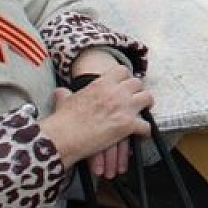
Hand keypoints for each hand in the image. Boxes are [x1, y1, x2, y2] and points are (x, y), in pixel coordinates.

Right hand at [69, 50, 137, 177]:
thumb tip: (60, 92)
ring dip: (146, 105)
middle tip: (134, 99)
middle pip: (138, 83)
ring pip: (148, 98)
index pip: (122, 71)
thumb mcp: (64, 100)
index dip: (125, 78)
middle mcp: (117, 92)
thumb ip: (65, 94)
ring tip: (143, 111)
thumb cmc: (63, 119)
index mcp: (102, 83)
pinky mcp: (128, 125)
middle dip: (138, 90)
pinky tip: (141, 134)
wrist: (64, 136)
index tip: (124, 85)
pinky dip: (145, 131)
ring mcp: (124, 107)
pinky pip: (146, 125)